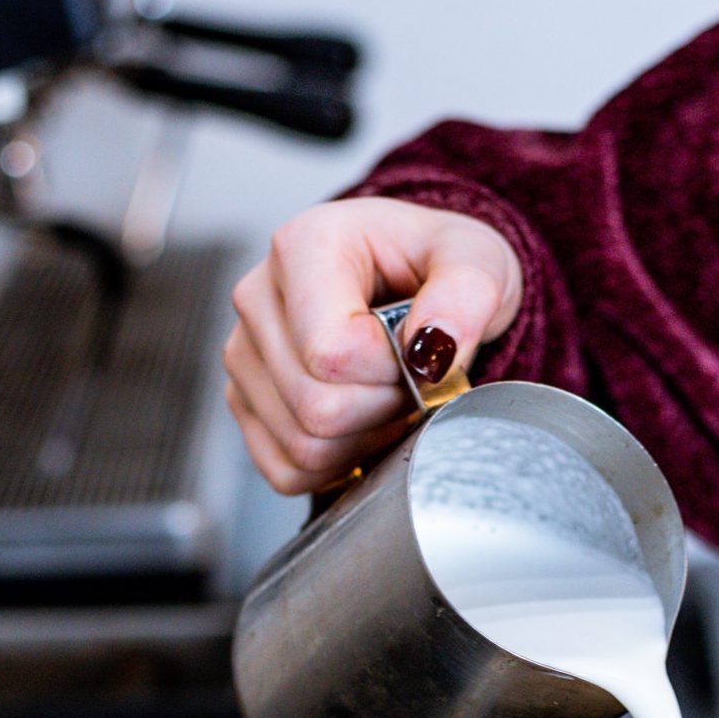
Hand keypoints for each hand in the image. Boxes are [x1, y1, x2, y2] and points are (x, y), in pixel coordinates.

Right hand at [224, 197, 525, 494]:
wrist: (413, 280)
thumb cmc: (435, 265)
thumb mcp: (475, 259)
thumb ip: (466, 293)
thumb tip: (432, 348)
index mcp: (303, 247)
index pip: (333, 353)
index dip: (393, 372)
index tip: (419, 351)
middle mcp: (257, 298)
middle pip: (315, 407)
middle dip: (383, 409)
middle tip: (411, 379)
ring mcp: (243, 354)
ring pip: (301, 446)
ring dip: (364, 438)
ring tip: (388, 395)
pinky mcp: (244, 402)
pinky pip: (286, 470)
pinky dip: (336, 463)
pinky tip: (362, 423)